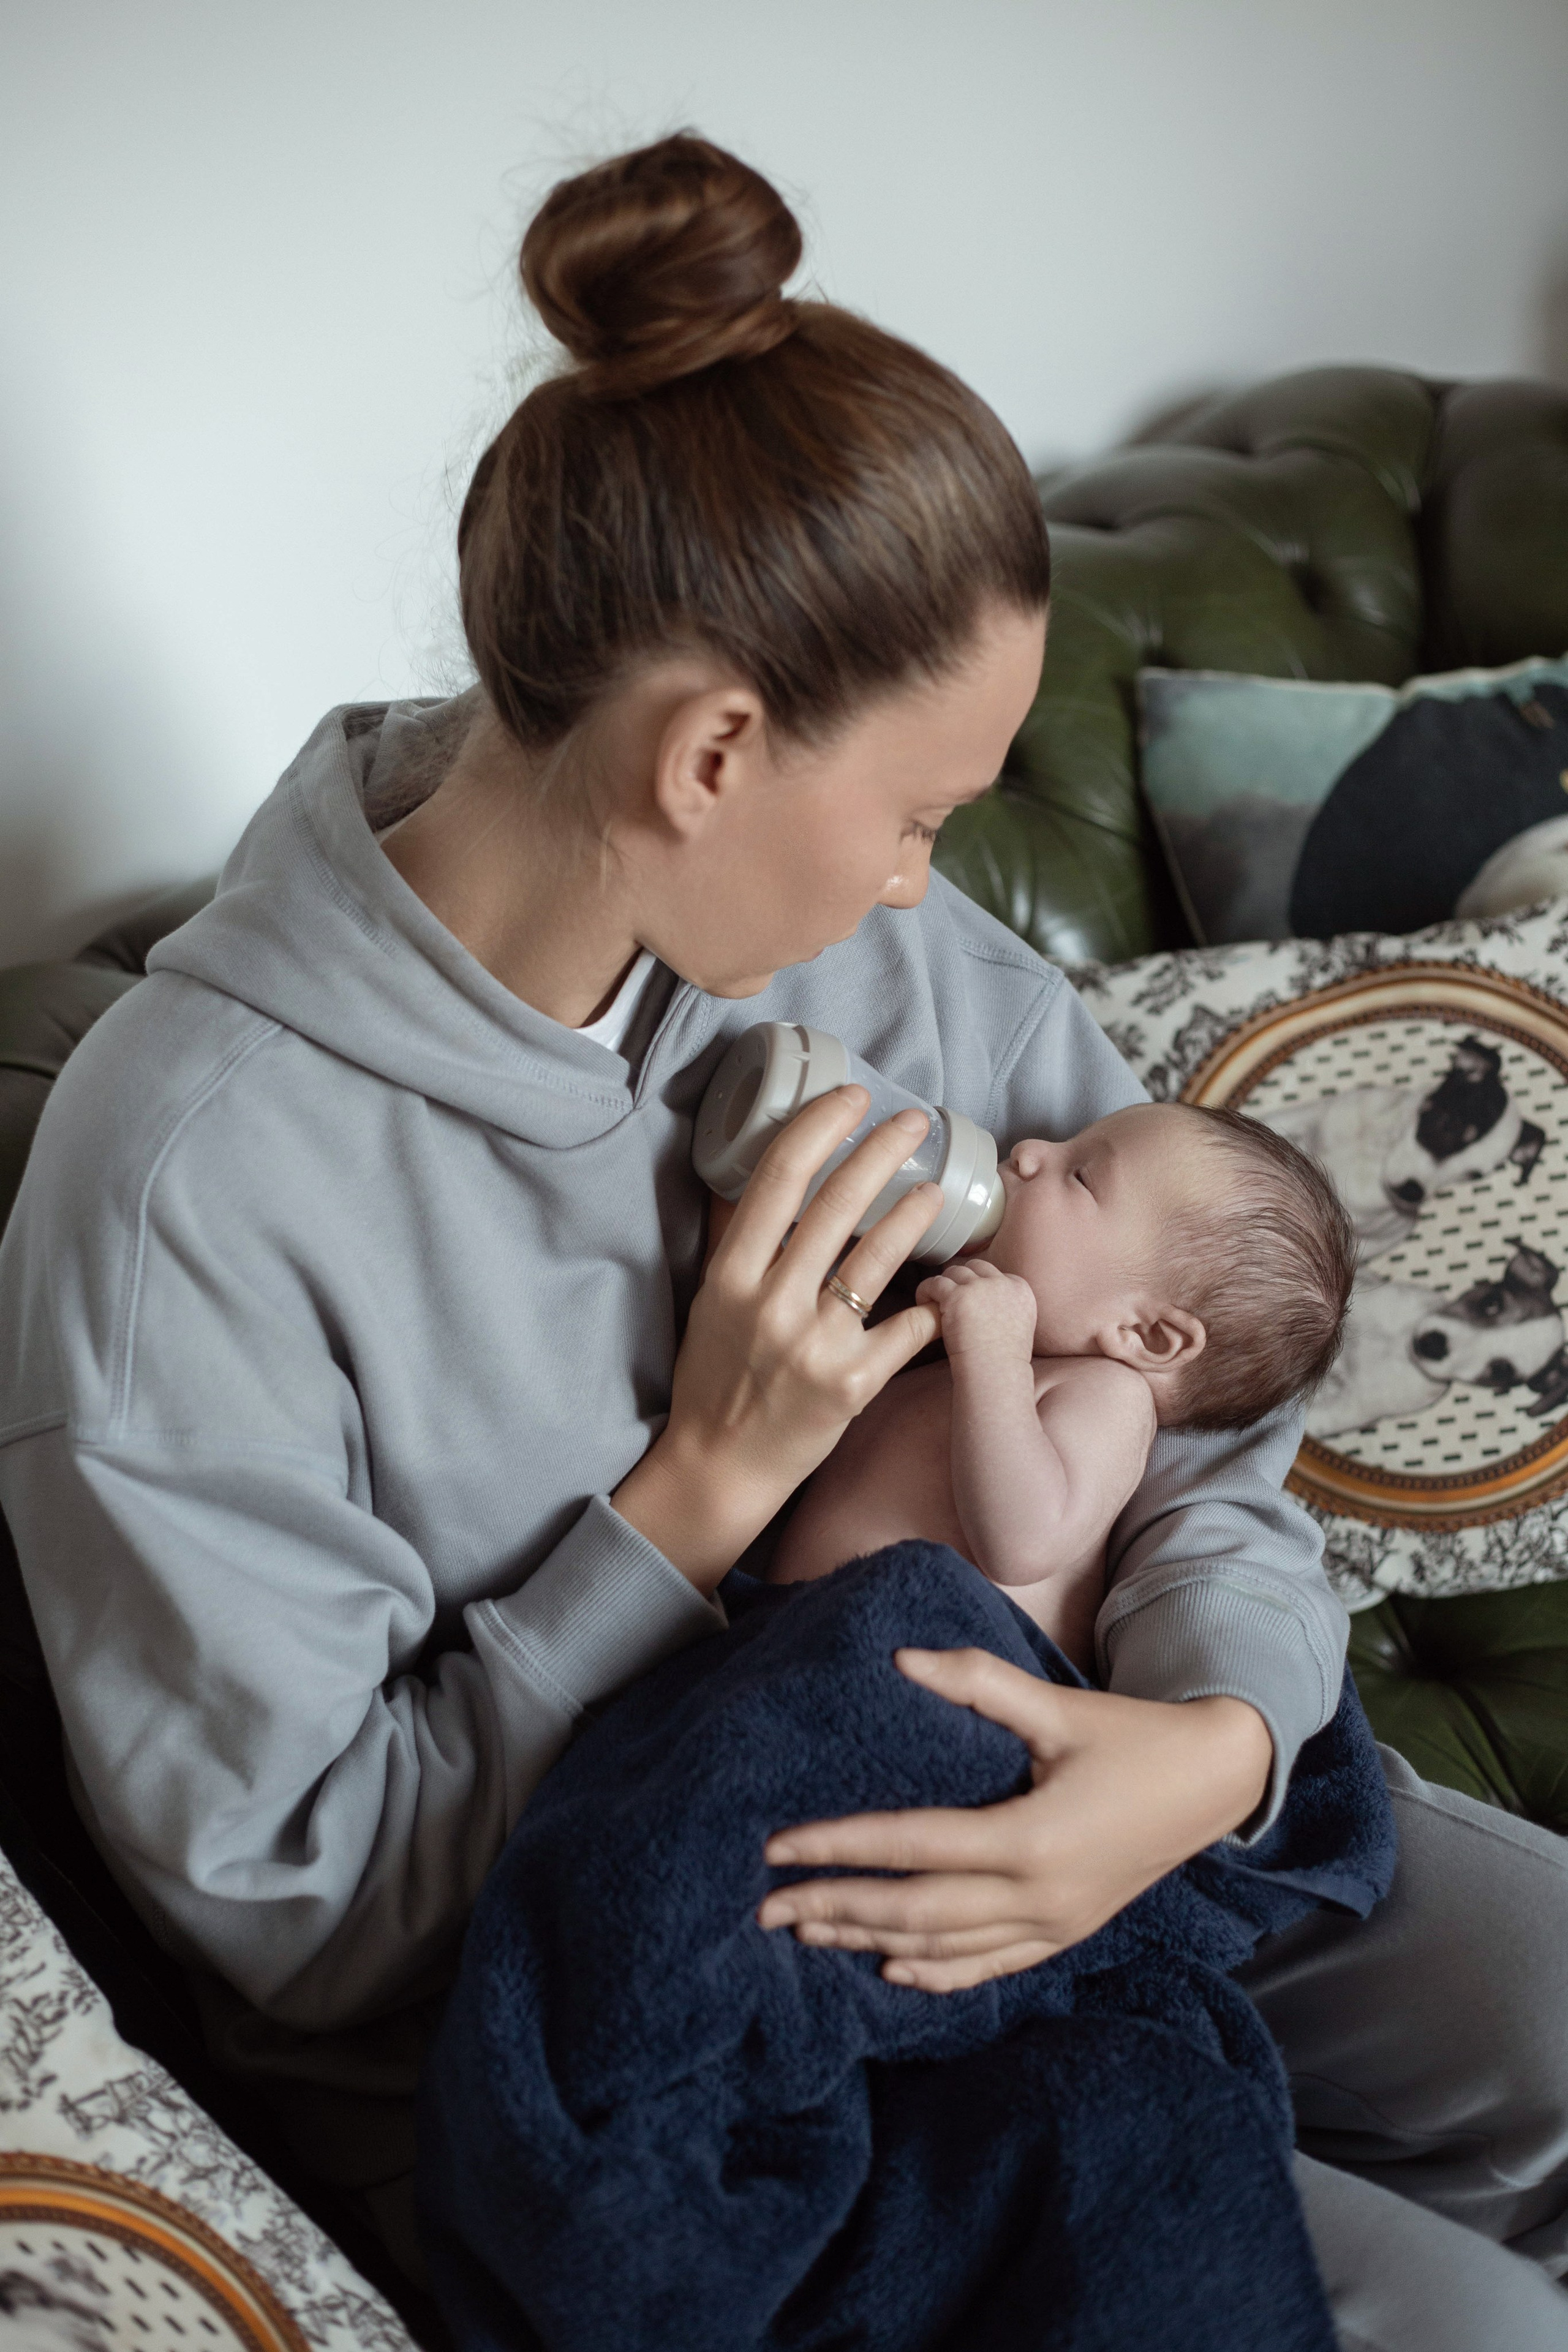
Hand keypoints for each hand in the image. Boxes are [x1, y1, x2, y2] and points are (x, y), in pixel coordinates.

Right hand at [613, 1088, 943, 1591]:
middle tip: (913, 1121)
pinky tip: (949, 1282)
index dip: (819, 1127)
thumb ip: (736, 1240)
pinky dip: (932, 1304)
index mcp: (731, 1275)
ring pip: (878, 1259)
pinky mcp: (852, 1385)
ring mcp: (815, 1345)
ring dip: (913, 1214)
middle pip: (836, 1205)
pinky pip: (907, 1329)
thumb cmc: (715, 1377)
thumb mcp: (711, 1300)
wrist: (721, 1467)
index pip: (778, 1180)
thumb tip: (758, 1171)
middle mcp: (772, 1303)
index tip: (851, 1097)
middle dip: (881, 1151)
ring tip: (934, 1189)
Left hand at [757, 1649, 1272, 1988]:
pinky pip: (990, 1965)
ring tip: (808, 1933)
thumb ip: (981, 1684)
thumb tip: (902, 1658)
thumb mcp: (1059, 1707)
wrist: (1215, 1781)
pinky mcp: (1065, 1934)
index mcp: (1031, 1839)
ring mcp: (1053, 1925)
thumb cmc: (1132, 1736)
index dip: (841, 1848)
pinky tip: (892, 1969)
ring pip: (944, 1948)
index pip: (913, 1848)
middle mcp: (1038, 1897)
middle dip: (837, 1909)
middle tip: (767, 1907)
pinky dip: (936, 1972)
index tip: (778, 1848)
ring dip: (870, 1941)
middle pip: (915, 1914)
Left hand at [916, 1259, 1038, 1361]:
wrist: (995, 1373)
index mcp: (1021, 1289)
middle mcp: (1002, 1283)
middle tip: (950, 1298)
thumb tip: (988, 1301)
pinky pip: (935, 1282)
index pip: (996, 1273)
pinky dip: (926, 1290)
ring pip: (954, 1271)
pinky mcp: (957, 1296)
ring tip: (935, 1301)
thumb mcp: (1020, 1324)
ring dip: (944, 1284)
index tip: (971, 1301)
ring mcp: (979, 1287)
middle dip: (961, 1280)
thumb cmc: (1003, 1360)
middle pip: (975, 1267)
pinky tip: (923, 1302)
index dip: (980, 1284)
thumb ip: (1008, 1306)